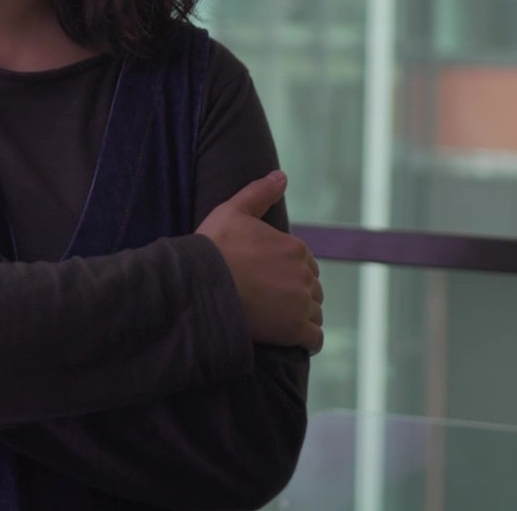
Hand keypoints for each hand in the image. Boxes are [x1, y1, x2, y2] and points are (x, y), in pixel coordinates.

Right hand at [196, 170, 324, 354]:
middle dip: (296, 295)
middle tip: (270, 301)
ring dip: (301, 317)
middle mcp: (304, 274)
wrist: (202, 285)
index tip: (267, 280)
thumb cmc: (214, 247)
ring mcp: (302, 303)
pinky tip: (291, 339)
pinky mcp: (296, 330)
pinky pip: (314, 338)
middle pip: (311, 289)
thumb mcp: (233, 210)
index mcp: (295, 247)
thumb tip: (281, 175)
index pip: (304, 264)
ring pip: (314, 313)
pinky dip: (307, 340)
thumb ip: (260, 192)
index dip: (287, 273)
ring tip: (275, 320)